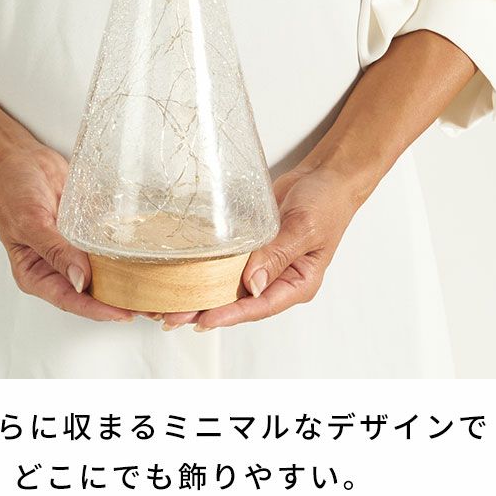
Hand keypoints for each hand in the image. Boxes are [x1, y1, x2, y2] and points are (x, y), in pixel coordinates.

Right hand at [0, 141, 139, 321]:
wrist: (18, 158)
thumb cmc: (11, 191)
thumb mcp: (30, 223)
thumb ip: (55, 251)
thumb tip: (80, 281)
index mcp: (37, 274)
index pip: (71, 300)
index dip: (98, 310)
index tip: (124, 313)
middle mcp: (59, 266)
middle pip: (92, 292)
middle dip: (120, 301)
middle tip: (151, 307)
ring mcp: (76, 249)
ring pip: (105, 272)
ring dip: (129, 279)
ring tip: (158, 288)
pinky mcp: (89, 231)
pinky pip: (110, 245)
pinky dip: (128, 252)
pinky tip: (149, 257)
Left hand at [160, 162, 361, 330]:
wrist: (325, 176)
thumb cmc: (326, 202)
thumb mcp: (304, 228)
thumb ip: (278, 255)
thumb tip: (253, 284)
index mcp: (297, 284)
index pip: (260, 306)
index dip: (230, 314)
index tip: (204, 319)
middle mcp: (278, 279)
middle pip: (238, 301)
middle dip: (206, 309)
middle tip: (172, 316)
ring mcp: (263, 263)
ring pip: (228, 284)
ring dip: (201, 291)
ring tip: (169, 301)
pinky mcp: (250, 247)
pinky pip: (226, 261)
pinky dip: (206, 267)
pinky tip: (183, 271)